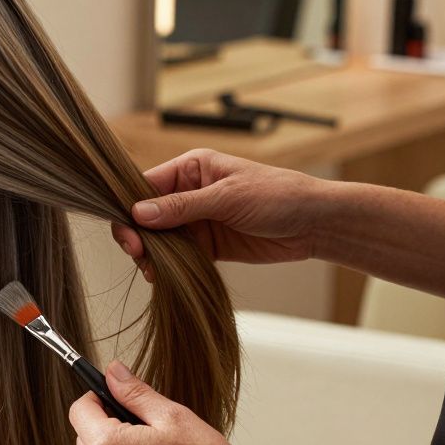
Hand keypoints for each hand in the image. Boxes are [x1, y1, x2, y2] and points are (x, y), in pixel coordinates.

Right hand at [112, 149, 325, 281]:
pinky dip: (165, 266)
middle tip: (138, 254)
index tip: (129, 232)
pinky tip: (160, 275)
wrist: (315, 224)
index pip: (145, 185)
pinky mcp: (206, 245)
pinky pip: (175, 255)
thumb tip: (139, 213)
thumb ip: (182, 207)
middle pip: (146, 214)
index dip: (130, 208)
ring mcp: (196, 220)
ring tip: (150, 269)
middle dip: (137, 234)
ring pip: (158, 237)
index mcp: (191, 169)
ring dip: (150, 253)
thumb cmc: (278, 195)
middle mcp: (188, 193)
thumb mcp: (227, 197)